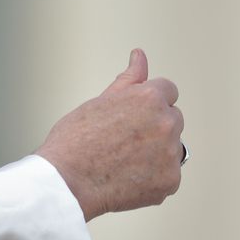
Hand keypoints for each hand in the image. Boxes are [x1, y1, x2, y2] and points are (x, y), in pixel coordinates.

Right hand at [36, 49, 183, 220]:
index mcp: (149, 98)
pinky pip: (168, 173)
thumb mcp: (100, 101)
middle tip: (122, 139)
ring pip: (172, 147)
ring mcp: (170, 154)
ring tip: (122, 160)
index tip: (133, 115)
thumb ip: (129, 79)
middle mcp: (165, 123)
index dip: (148, 102)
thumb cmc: (75, 141)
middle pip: (173, 118)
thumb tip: (139, 56)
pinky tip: (128, 176)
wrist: (67, 182)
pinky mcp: (170, 180)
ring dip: (155, 151)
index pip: (168, 90)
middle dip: (154, 125)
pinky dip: (153, 176)